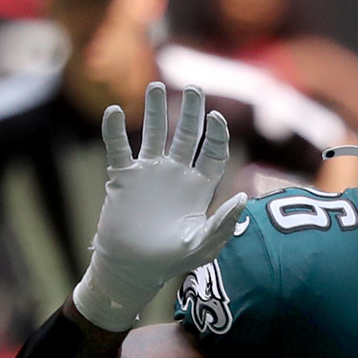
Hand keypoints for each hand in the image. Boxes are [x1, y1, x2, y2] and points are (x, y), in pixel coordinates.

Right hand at [73, 83, 250, 331]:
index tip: (215, 117)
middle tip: (194, 88)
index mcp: (200, 187)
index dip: (217, 134)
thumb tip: (243, 198)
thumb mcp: (202, 246)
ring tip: (155, 87)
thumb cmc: (170, 261)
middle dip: (191, 111)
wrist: (132, 269)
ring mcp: (149, 173)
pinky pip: (118, 148)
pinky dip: (114, 130)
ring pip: (152, 133)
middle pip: (186, 135)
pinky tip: (114, 112)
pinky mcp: (122, 177)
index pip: (214, 152)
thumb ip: (223, 223)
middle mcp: (176, 174)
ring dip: (154, 111)